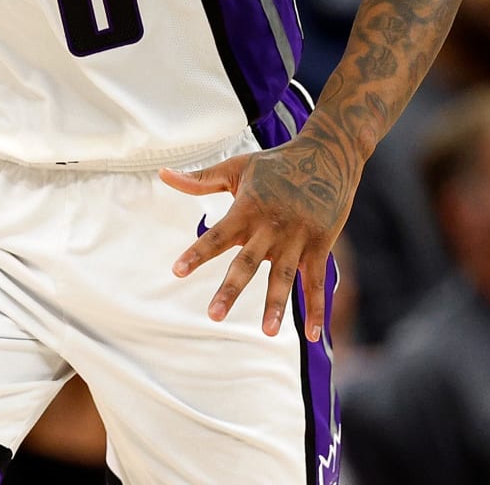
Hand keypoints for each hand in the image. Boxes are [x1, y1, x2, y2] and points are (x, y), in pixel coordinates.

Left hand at [160, 132, 357, 341]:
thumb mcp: (237, 168)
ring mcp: (297, 238)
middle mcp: (270, 227)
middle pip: (247, 262)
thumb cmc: (275, 163)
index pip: (216, 235)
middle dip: (231, 289)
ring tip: (267, 333)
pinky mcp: (320, 246)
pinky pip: (317, 282)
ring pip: (283, 277)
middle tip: (213, 315)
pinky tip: (312, 335)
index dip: (197, 253)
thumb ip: (200, 179)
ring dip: (276, 305)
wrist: (328, 155)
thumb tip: (162, 174)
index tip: (176, 271)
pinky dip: (317, 308)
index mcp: (247, 209)